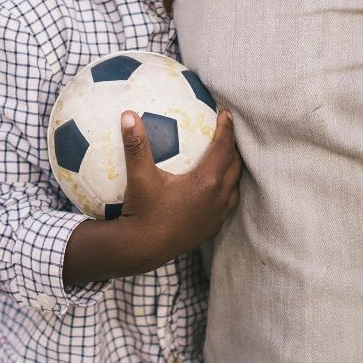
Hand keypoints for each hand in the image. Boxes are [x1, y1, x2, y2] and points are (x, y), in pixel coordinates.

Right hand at [63, 109, 241, 284]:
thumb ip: (136, 144)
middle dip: (233, 146)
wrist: (142, 250)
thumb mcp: (138, 176)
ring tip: (223, 156)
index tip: (225, 113)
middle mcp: (218, 198)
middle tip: (225, 131)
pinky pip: (225, 204)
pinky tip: (211, 187)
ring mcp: (217, 216)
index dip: (227, 128)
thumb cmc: (141, 211)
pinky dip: (224, 190)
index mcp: (207, 181)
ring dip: (231, 169)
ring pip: (234, 186)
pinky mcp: (211, 229)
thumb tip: (127, 115)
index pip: (225, 147)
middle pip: (235, 165)